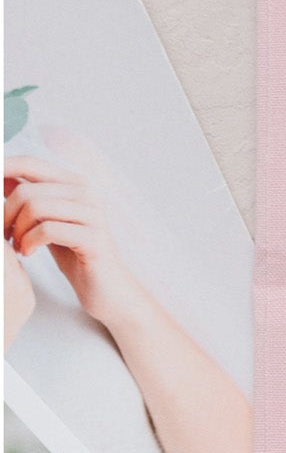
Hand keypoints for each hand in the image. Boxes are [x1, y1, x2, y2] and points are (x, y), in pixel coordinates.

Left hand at [4, 156, 148, 330]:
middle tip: (3, 233)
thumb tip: (1, 174)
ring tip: (17, 245)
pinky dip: (30, 242)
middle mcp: (88, 193)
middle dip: (5, 213)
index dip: (1, 169)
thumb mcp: (46, 221)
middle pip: (26, 190)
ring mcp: (93, 215)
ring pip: (35, 207)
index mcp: (75, 183)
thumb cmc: (75, 255)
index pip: (29, 163)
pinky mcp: (94, 239)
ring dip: (17, 229)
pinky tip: (28, 253)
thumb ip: (28, 196)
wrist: (108, 290)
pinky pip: (48, 230)